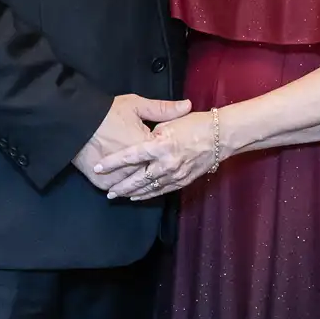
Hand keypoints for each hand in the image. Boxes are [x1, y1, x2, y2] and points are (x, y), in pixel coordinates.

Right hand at [72, 93, 191, 192]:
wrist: (75, 122)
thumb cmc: (107, 112)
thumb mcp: (136, 105)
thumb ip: (164, 109)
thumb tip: (188, 106)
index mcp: (146, 147)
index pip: (165, 157)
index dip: (169, 155)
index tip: (176, 155)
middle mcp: (134, 166)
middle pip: (152, 176)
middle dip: (160, 175)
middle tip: (169, 174)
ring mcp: (118, 176)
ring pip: (135, 186)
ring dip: (142, 187)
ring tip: (150, 187)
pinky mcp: (102, 182)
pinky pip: (117, 189)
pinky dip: (122, 191)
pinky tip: (129, 191)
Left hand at [97, 110, 221, 200]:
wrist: (221, 136)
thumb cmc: (194, 123)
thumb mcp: (170, 121)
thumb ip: (152, 131)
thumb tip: (139, 141)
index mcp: (160, 145)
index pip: (130, 156)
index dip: (112, 163)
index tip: (98, 167)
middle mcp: (166, 163)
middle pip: (137, 178)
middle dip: (120, 185)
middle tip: (107, 190)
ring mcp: (175, 175)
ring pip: (148, 188)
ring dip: (132, 192)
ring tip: (117, 195)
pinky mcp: (182, 181)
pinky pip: (161, 191)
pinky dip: (148, 195)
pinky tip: (138, 197)